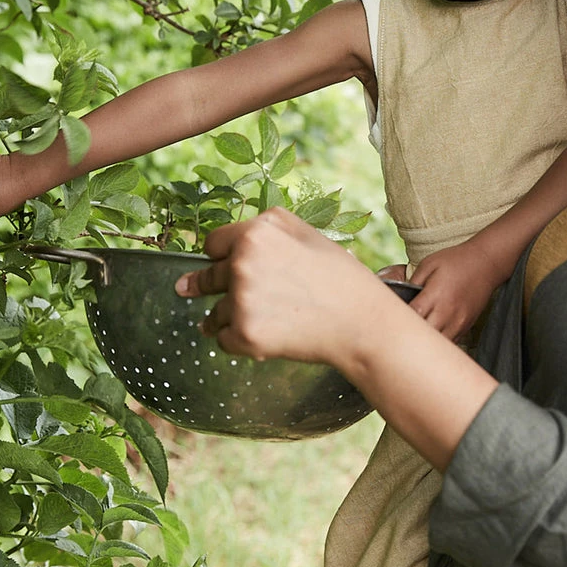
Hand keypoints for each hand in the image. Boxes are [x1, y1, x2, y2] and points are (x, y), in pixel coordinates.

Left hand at [175, 207, 407, 369]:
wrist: (362, 322)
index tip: (221, 263)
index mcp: (255, 235)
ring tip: (260, 319)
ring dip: (228, 317)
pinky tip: (267, 335)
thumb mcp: (306, 232)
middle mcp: (242, 266)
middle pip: (208, 278)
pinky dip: (239, 340)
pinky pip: (224, 339)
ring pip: (215, 313)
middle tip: (204, 291)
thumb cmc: (339, 276)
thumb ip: (265, 226)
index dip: (219, 254)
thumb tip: (230, 239)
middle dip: (208, 286)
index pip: (212, 244)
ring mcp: (241, 302)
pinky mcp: (245, 336)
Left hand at [408, 238, 505, 340]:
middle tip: (402, 327)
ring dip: (426, 340)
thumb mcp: (429, 264)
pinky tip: (433, 331)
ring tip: (417, 333)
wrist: (486, 264)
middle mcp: (447, 312)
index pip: (412, 315)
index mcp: (435, 295)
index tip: (393, 315)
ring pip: (437, 343)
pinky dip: (439, 340)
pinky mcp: (466, 326)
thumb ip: (413, 282)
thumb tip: (401, 298)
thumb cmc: (456, 261)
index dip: (400, 318)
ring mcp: (459, 322)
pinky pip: (449, 341)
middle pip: (424, 335)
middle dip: (411, 333)